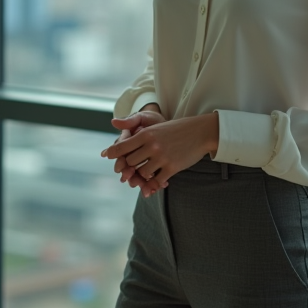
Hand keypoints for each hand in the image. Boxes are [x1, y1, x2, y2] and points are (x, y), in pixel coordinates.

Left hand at [103, 111, 219, 197]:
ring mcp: (162, 157)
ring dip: (142, 176)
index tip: (106, 155)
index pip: (122, 146)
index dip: (112, 152)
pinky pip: (156, 181)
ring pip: (142, 173)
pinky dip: (153, 184)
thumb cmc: (177, 128)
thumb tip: (112, 123)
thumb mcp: (155, 124)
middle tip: (129, 169)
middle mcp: (152, 145)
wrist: (200, 132)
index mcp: (146, 134)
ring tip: (144, 175)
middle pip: (130, 162)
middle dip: (129, 166)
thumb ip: (135, 127)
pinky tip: (154, 183)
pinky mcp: (172, 168)